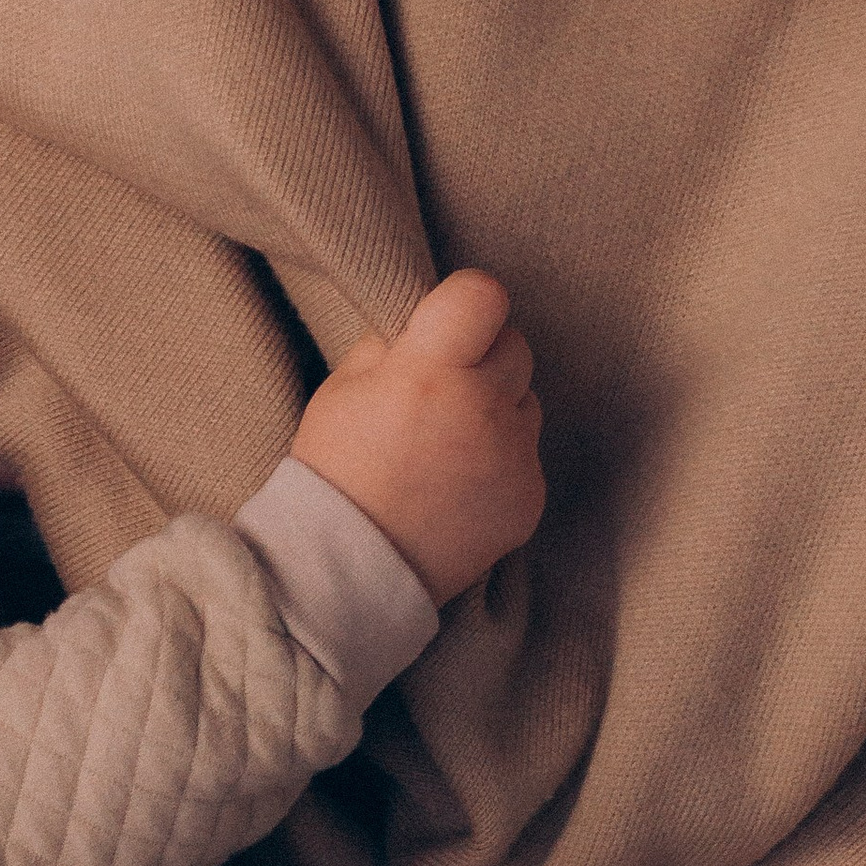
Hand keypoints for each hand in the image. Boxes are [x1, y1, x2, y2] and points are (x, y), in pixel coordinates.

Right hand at [292, 269, 543, 603]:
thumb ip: (392, 345)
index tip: (448, 324)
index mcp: (429, 371)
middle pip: (515, 343)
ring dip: (496, 409)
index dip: (465, 303)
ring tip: (445, 447)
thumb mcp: (341, 390)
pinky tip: (456, 487)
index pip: (484, 294)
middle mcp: (482, 408)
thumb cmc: (335, 474)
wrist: (347, 571)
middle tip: (440, 391)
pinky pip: (526, 455)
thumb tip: (428, 323)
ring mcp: (513, 457)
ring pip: (526, 400)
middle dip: (482, 356)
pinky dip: (499, 462)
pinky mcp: (529, 497)